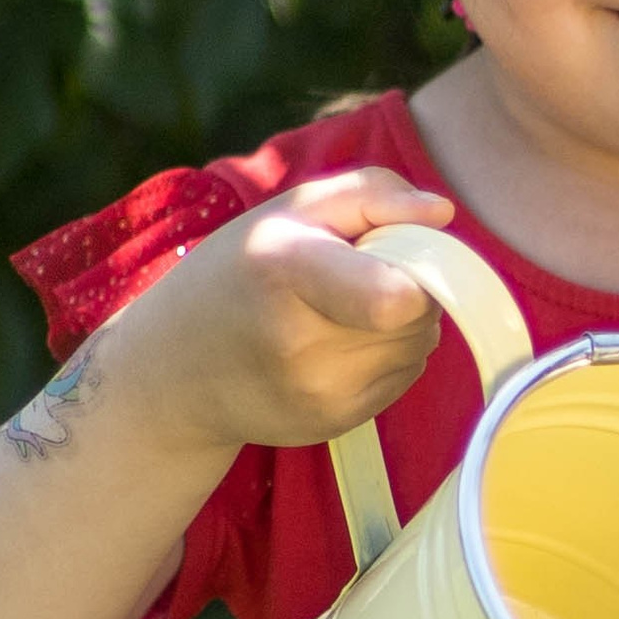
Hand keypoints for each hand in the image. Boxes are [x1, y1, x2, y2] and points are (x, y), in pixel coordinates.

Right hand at [114, 166, 461, 457]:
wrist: (174, 370)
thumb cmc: (237, 272)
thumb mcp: (289, 209)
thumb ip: (372, 194)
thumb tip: (444, 215)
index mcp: (285, 270)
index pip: (396, 297)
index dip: (416, 268)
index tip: (391, 251)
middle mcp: (302, 344)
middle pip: (418, 314)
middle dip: (406, 285)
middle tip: (356, 273)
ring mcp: (320, 394)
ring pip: (419, 346)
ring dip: (400, 321)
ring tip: (343, 308)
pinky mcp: (336, 424)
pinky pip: (403, 376)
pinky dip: (386, 354)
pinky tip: (338, 343)